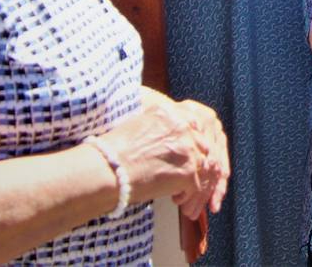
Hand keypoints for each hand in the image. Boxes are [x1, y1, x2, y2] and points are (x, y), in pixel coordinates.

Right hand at [98, 98, 229, 215]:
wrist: (107, 169)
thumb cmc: (114, 151)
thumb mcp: (140, 125)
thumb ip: (162, 127)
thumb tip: (172, 142)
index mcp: (171, 112)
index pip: (195, 127)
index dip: (196, 145)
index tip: (193, 157)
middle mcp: (184, 126)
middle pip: (203, 148)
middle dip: (198, 166)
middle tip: (192, 180)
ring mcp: (189, 148)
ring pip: (203, 168)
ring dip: (196, 184)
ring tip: (186, 196)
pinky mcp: (189, 171)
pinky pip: (197, 187)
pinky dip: (189, 196)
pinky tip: (176, 200)